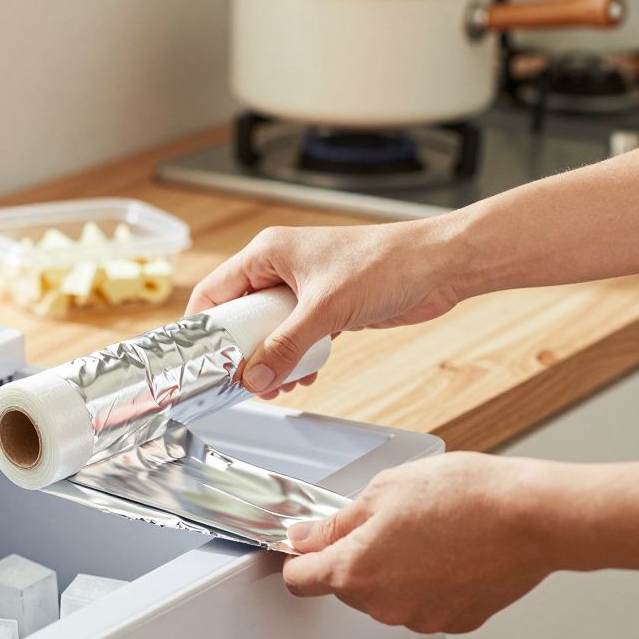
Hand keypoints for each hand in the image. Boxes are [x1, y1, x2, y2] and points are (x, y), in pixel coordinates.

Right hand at [186, 217, 465, 394]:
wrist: (439, 266)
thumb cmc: (386, 263)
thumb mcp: (326, 310)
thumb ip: (286, 347)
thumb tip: (254, 378)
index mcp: (267, 253)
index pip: (214, 291)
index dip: (202, 327)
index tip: (199, 360)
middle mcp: (280, 268)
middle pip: (240, 316)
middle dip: (240, 352)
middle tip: (239, 382)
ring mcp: (303, 289)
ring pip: (268, 331)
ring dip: (270, 360)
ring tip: (274, 386)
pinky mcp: (325, 307)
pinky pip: (295, 337)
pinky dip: (295, 358)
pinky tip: (302, 377)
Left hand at [282, 452, 557, 633]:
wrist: (530, 516)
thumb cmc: (465, 496)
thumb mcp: (383, 490)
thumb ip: (337, 522)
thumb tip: (307, 537)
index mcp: (356, 569)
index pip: (299, 580)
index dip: (299, 557)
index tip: (307, 544)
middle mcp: (384, 605)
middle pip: (345, 587)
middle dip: (355, 557)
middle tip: (388, 522)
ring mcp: (421, 618)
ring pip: (387, 595)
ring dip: (394, 570)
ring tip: (428, 532)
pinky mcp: (455, 621)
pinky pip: (424, 602)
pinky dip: (429, 582)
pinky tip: (450, 552)